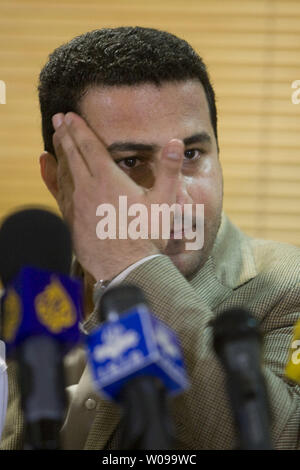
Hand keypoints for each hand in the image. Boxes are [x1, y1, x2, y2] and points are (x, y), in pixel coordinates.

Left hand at [52, 112, 183, 280]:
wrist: (126, 268)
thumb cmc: (147, 236)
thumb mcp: (163, 202)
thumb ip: (169, 170)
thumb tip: (176, 143)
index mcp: (109, 179)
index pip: (89, 146)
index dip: (79, 129)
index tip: (70, 116)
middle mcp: (88, 188)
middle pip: (72, 154)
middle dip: (65, 134)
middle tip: (58, 118)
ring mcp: (76, 204)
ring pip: (64, 171)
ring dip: (59, 151)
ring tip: (55, 137)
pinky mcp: (71, 219)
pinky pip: (58, 191)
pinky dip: (53, 176)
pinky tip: (50, 169)